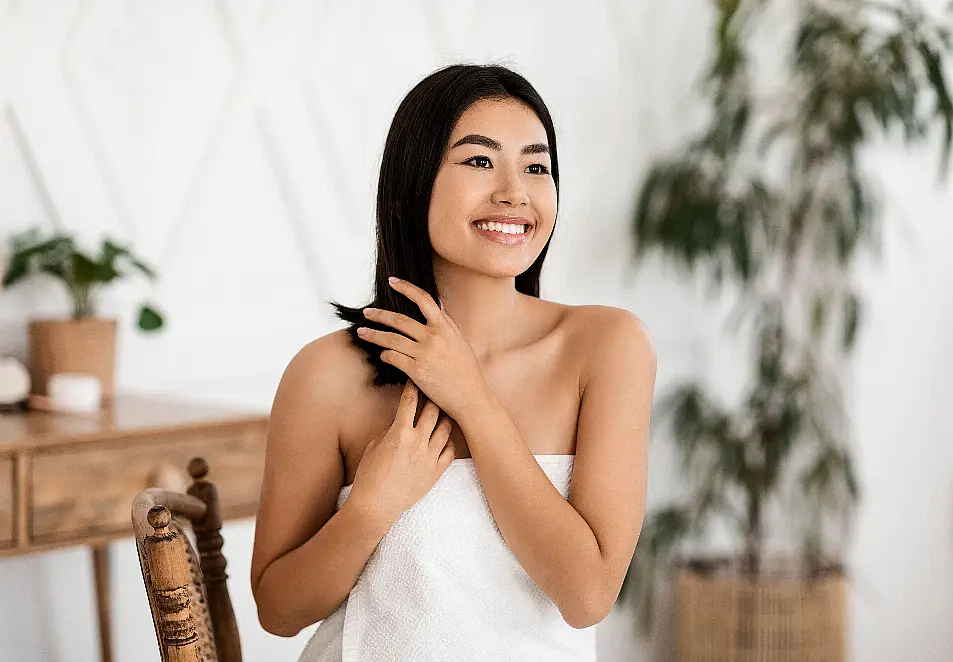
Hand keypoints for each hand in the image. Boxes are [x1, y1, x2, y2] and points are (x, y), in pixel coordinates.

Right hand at [348, 378, 455, 522]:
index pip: (410, 402)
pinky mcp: (436, 472)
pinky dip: (449, 440)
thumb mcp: (375, 445)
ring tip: (444, 412)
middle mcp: (418, 442)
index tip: (415, 380)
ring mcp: (429, 457)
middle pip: (433, 411)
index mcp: (399, 433)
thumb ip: (390, 430)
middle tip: (435, 392)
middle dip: (433, 398)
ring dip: (444, 418)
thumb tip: (402, 421)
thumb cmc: (370, 475)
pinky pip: (450, 450)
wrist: (377, 505)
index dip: (413, 387)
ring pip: (446, 429)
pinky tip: (445, 436)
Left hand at [356, 276, 487, 420]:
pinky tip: (382, 354)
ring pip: (391, 339)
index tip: (392, 281)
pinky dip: (385, 355)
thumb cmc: (466, 370)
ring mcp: (425, 354)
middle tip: (366, 312)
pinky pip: (393, 358)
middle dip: (379, 315)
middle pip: (399, 320)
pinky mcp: (417, 371)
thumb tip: (437, 304)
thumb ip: (446, 323)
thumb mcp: (459, 341)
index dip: (406, 287)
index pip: (423, 299)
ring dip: (373, 335)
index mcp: (445, 327)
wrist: (470, 396)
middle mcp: (434, 337)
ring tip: (362, 332)